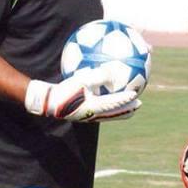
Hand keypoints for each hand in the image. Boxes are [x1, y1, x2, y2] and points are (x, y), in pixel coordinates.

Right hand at [25, 66, 140, 121]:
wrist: (49, 102)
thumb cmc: (64, 90)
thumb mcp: (82, 79)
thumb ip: (99, 75)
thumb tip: (114, 71)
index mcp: (95, 107)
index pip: (115, 104)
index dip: (126, 100)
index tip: (136, 94)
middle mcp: (94, 115)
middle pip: (116, 114)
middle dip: (128, 110)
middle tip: (139, 104)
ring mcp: (89, 117)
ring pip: (110, 115)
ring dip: (120, 111)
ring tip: (129, 105)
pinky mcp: (84, 115)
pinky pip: (101, 111)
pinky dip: (109, 106)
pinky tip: (107, 97)